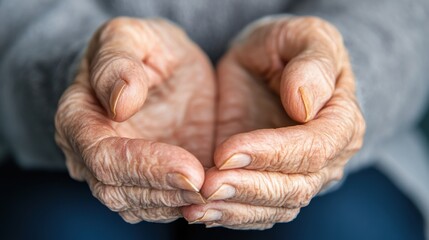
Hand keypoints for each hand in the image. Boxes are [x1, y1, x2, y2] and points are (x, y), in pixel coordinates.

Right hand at [55, 17, 214, 222]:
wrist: (162, 69)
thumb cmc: (145, 48)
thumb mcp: (131, 36)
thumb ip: (118, 62)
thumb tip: (120, 104)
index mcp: (78, 117)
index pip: (102, 157)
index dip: (145, 166)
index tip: (190, 168)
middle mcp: (90, 153)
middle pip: (118, 190)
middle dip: (166, 191)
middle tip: (209, 185)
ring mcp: (117, 171)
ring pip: (139, 206)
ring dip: (177, 204)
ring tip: (214, 191)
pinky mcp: (145, 181)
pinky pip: (158, 206)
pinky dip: (184, 206)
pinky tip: (211, 195)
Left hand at [182, 16, 364, 228]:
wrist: (270, 64)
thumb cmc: (287, 46)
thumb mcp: (303, 36)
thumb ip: (312, 64)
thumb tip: (305, 105)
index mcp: (340, 121)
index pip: (313, 149)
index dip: (271, 154)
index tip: (226, 152)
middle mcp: (327, 157)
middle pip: (295, 187)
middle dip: (248, 190)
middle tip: (206, 186)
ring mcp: (299, 175)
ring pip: (275, 207)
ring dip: (235, 210)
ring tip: (195, 206)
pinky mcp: (270, 182)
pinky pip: (258, 211)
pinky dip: (230, 215)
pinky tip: (201, 211)